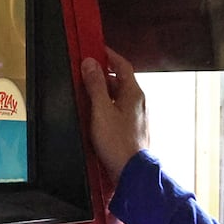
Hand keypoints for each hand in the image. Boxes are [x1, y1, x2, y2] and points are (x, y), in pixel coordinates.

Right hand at [81, 48, 147, 183]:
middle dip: (102, 76)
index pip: (122, 65)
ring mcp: (137, 117)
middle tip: (85, 74)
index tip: (96, 50)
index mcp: (134, 94)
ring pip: (118, 97)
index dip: (109, 56)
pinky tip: (95, 116)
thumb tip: (90, 64)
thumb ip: (95, 86)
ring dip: (103, 93)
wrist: (130, 172)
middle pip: (119, 81)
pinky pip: (118, 111)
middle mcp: (139, 103)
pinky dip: (107, 108)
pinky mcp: (132, 129)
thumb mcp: (101, 110)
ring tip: (87, 96)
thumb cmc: (119, 144)